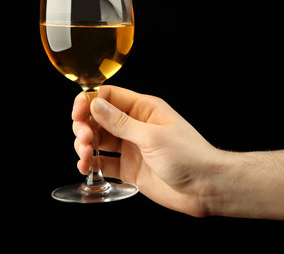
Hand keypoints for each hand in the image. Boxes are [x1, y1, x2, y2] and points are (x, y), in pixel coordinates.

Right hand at [72, 85, 221, 216]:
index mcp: (144, 109)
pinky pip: (104, 162)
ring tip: (85, 157)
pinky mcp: (129, 168)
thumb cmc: (189, 156)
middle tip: (85, 140)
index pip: (109, 96)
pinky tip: (86, 167)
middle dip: (85, 127)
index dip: (89, 102)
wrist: (205, 187)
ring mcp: (132, 147)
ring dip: (86, 146)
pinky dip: (92, 164)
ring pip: (98, 140)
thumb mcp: (152, 136)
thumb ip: (121, 123)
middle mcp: (135, 125)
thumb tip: (95, 104)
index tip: (78, 113)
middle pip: (99, 118)